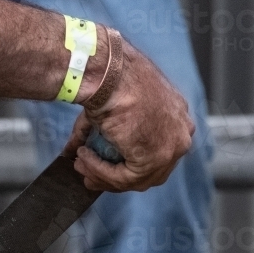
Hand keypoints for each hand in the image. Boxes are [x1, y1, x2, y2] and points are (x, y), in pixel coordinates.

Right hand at [64, 41, 195, 192]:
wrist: (110, 74)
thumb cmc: (111, 80)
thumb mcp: (110, 108)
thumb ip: (95, 133)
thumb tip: (72, 150)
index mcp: (177, 117)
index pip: (157, 152)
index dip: (127, 164)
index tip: (101, 166)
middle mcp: (181, 134)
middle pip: (149, 171)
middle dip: (114, 176)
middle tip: (87, 174)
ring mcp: (171, 149)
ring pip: (134, 178)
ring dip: (102, 175)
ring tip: (79, 165)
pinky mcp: (154, 159)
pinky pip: (123, 177)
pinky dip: (100, 172)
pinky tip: (83, 159)